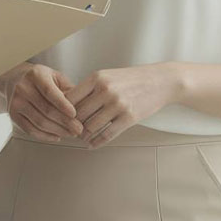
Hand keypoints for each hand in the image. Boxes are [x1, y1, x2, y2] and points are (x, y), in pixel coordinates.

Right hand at [8, 64, 83, 141]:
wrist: (13, 79)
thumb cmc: (39, 78)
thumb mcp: (54, 76)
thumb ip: (67, 88)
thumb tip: (82, 104)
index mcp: (36, 75)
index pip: (49, 92)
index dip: (62, 104)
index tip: (74, 114)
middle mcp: (23, 88)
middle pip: (46, 110)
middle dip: (65, 122)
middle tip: (78, 129)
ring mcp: (16, 102)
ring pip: (39, 122)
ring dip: (57, 130)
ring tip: (70, 133)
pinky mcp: (13, 114)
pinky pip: (30, 130)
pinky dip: (45, 136)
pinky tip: (56, 136)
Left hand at [65, 62, 179, 148]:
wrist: (159, 81)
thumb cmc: (131, 79)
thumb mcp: (107, 76)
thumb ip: (90, 88)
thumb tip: (68, 104)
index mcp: (97, 78)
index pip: (70, 97)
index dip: (63, 110)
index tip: (61, 117)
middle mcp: (106, 90)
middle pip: (79, 114)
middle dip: (72, 124)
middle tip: (69, 131)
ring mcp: (118, 105)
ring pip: (91, 126)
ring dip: (83, 135)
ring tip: (81, 137)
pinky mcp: (129, 118)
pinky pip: (107, 134)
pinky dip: (96, 142)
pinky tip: (91, 145)